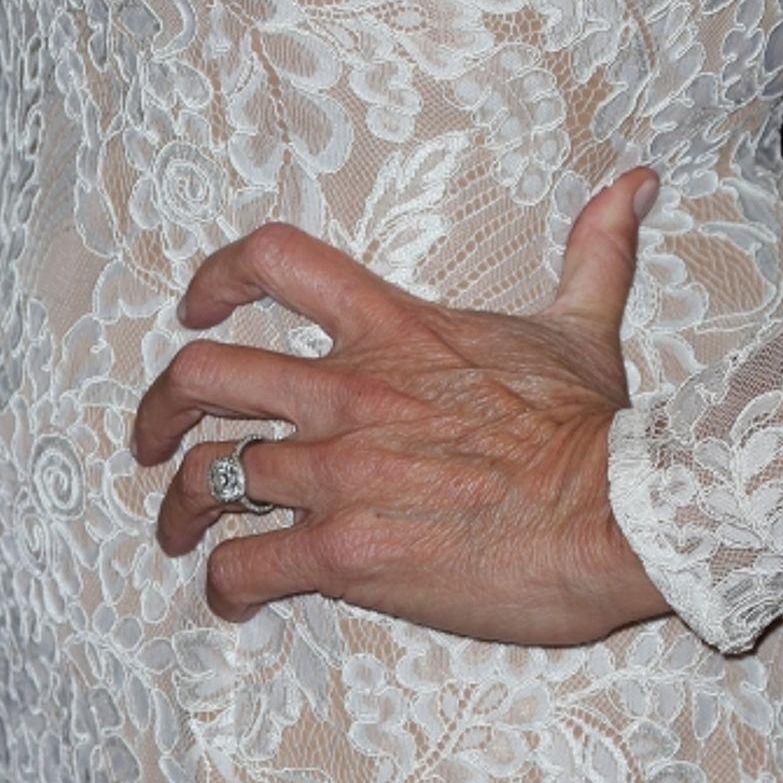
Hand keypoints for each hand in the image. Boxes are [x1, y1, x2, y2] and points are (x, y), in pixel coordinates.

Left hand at [132, 169, 669, 645]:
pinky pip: (246, 564)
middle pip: (202, 378)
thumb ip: (593, 252)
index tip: (194, 309)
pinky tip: (230, 597)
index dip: (214, 277)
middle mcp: (346, 393)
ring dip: (181, 508)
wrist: (622, 520)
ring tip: (179, 531)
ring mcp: (337, 473)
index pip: (273, 262)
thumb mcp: (585, 326)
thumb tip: (632, 185)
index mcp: (392, 331)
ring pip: (209, 477)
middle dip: (158, 410)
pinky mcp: (344, 552)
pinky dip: (223, 583)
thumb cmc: (599, 433)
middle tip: (150, 439)